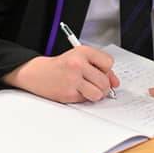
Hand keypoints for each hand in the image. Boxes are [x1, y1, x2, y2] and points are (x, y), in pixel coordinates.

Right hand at [3, 46, 119, 102]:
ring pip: (99, 94)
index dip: (106, 70)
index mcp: (82, 52)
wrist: (37, 73)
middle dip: (103, 86)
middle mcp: (78, 64)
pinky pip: (87, 100)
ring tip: (88, 89)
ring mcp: (73, 80)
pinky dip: (84, 98)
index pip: (109, 63)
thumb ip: (101, 68)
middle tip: (94, 83)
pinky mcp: (68, 94)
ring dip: (96, 94)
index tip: (100, 71)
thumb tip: (115, 83)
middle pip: (105, 82)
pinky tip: (76, 91)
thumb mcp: (81, 58)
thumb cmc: (62, 65)